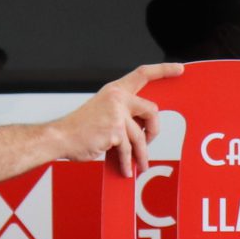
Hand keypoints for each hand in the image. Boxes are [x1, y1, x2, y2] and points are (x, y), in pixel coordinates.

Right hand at [53, 62, 183, 176]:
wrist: (60, 137)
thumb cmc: (80, 128)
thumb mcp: (104, 112)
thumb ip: (124, 115)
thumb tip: (143, 130)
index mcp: (115, 90)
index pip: (143, 74)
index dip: (163, 70)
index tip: (179, 69)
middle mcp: (118, 98)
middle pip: (153, 110)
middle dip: (154, 130)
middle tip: (148, 142)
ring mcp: (117, 114)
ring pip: (141, 136)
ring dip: (141, 154)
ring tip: (140, 164)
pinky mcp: (115, 131)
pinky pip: (128, 149)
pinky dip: (127, 162)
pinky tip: (125, 169)